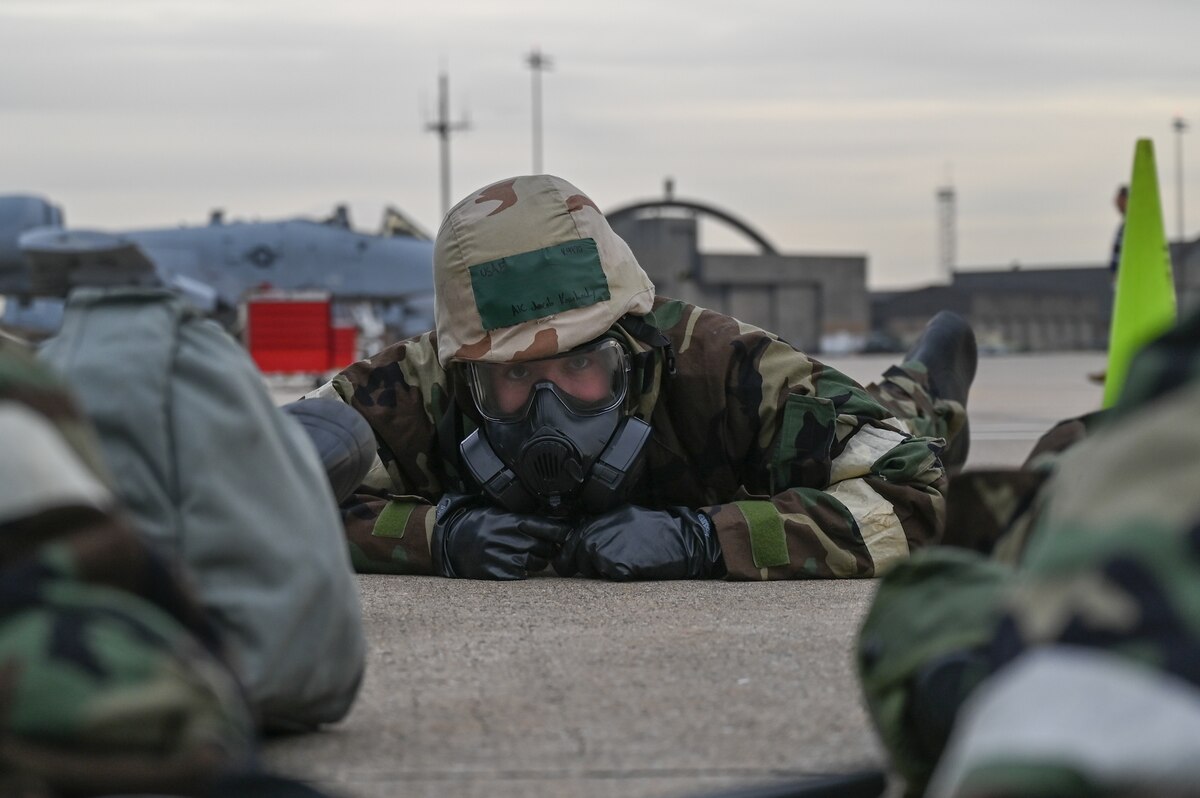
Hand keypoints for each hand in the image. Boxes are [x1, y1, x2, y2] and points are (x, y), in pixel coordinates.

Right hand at [431, 495, 570, 579]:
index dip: (559, 531)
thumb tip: (555, 520)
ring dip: (537, 561)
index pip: (543, 526)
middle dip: (548, 548)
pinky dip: (522, 572)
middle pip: (542, 546)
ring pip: (534, 562)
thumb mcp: (499, 513)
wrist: (449, 540)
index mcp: (509, 521)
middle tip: (547, 547)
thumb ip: (522, 517)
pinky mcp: (494, 571)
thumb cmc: (479, 525)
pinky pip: (519, 575)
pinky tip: (516, 567)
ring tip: (530, 557)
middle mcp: (506, 537)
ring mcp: (500, 555)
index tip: (568, 533)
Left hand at [552, 505, 724, 580]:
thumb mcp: (626, 518)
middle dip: (580, 565)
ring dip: (599, 572)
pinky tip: (632, 570)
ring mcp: (606, 550)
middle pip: (572, 556)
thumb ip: (603, 528)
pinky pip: (607, 578)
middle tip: (599, 568)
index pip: (568, 538)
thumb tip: (582, 541)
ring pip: (588, 568)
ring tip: (622, 565)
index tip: (565, 562)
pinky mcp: (618, 567)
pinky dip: (616, 578)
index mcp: (600, 520)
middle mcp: (598, 533)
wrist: (684, 539)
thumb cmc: (658, 530)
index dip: (565, 553)